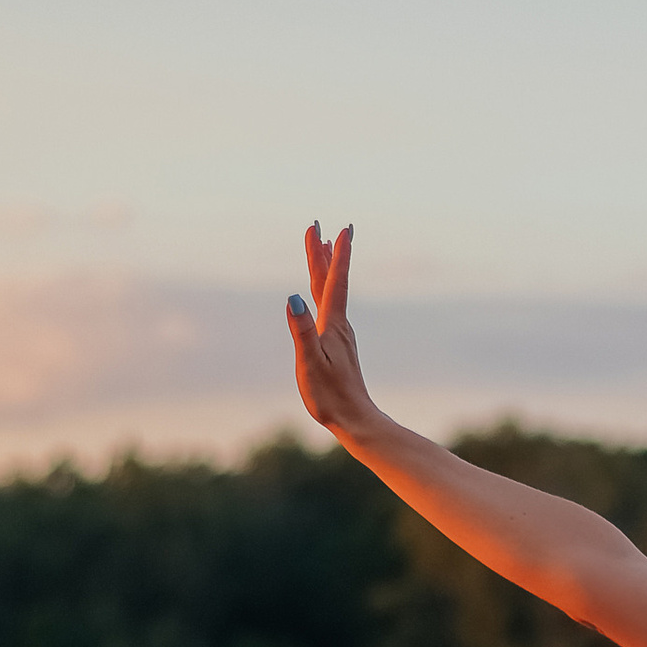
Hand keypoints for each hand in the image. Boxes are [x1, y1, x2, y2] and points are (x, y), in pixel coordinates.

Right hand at [286, 223, 380, 445]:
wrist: (354, 419)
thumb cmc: (330, 395)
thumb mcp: (310, 362)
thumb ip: (301, 329)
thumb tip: (292, 296)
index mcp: (332, 325)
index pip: (334, 282)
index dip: (336, 255)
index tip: (339, 229)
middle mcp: (338, 325)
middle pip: (329, 281)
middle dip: (323, 253)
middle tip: (318, 227)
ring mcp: (338, 334)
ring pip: (329, 292)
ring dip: (325, 268)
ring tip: (322, 248)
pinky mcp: (336, 345)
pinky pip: (328, 307)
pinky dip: (324, 290)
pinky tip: (320, 294)